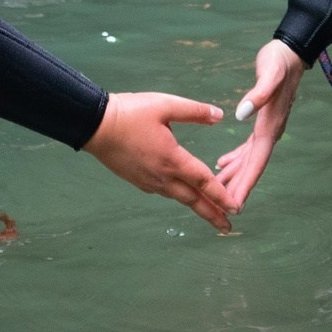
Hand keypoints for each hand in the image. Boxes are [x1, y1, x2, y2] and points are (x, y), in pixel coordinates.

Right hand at [83, 91, 233, 231]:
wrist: (95, 126)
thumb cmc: (129, 113)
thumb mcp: (165, 105)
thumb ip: (194, 111)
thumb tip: (219, 116)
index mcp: (173, 159)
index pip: (204, 182)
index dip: (222, 196)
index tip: (236, 208)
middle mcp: (162, 176)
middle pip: (193, 200)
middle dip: (212, 214)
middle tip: (228, 226)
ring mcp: (149, 181)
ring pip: (178, 197)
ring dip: (196, 206)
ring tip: (210, 214)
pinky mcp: (138, 180)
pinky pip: (164, 192)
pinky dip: (179, 196)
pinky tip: (181, 194)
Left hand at [213, 40, 302, 211]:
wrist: (289, 53)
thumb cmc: (278, 62)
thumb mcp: (269, 74)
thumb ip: (258, 94)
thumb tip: (241, 114)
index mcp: (270, 126)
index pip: (257, 161)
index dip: (246, 183)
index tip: (235, 203)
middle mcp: (270, 131)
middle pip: (252, 166)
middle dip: (238, 187)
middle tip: (222, 208)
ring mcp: (266, 127)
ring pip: (249, 159)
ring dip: (235, 176)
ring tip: (217, 191)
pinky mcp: (261, 120)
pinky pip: (247, 147)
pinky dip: (235, 158)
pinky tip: (222, 164)